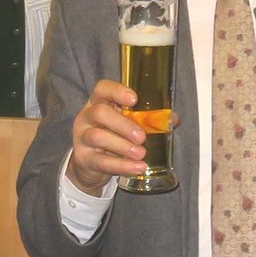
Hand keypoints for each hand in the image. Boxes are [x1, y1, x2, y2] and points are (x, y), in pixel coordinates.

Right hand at [66, 78, 151, 192]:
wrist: (90, 164)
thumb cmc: (112, 137)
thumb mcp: (126, 124)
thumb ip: (147, 119)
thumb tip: (173, 119)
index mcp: (98, 103)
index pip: (102, 89)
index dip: (117, 91)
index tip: (134, 99)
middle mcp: (86, 117)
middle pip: (99, 112)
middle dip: (123, 124)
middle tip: (141, 136)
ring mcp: (82, 138)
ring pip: (98, 137)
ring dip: (122, 146)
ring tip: (141, 153)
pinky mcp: (84, 159)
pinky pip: (101, 161)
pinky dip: (122, 165)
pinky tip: (138, 167)